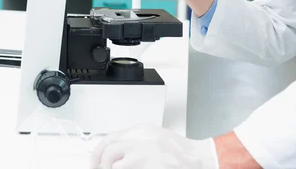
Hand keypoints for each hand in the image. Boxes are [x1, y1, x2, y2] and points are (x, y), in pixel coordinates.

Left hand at [90, 123, 218, 168]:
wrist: (199, 158)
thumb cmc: (180, 151)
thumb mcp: (155, 138)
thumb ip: (136, 141)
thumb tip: (117, 151)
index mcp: (140, 130)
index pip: (110, 137)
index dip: (99, 151)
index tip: (96, 161)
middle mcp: (140, 137)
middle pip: (109, 147)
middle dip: (99, 160)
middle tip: (98, 168)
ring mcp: (143, 151)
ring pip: (113, 159)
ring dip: (108, 167)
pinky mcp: (148, 163)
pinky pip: (124, 167)